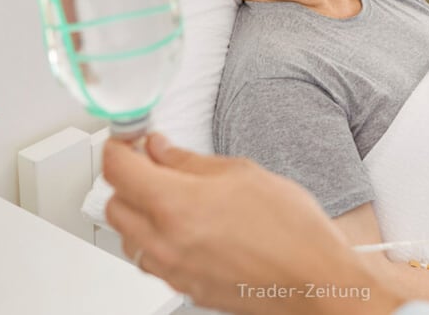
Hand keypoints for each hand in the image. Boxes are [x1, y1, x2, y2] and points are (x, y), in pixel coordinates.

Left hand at [102, 133, 403, 314]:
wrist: (315, 278)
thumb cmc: (291, 230)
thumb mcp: (242, 173)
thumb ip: (189, 161)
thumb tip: (160, 150)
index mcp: (175, 206)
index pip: (117, 169)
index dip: (117, 147)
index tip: (128, 140)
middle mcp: (164, 242)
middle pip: (113, 206)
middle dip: (126, 181)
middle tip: (151, 165)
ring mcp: (172, 270)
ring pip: (128, 238)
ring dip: (138, 214)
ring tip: (170, 199)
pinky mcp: (184, 288)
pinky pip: (151, 261)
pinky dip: (156, 241)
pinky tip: (186, 228)